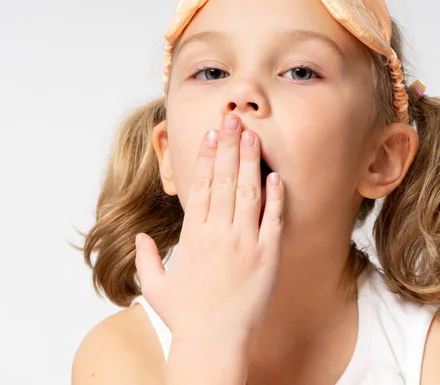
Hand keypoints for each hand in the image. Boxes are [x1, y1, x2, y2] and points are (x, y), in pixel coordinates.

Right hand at [134, 113, 284, 341]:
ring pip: (248, 192)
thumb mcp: (156, 287)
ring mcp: (245, 243)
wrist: (215, 343)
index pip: (200, 185)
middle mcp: (219, 233)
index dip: (206, 156)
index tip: (211, 134)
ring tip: (254, 136)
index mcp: (194, 236)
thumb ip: (146, 259)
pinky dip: (276, 196)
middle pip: (224, 180)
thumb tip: (139, 238)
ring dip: (251, 162)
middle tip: (234, 120)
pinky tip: (276, 175)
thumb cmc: (186, 317)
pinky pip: (274, 219)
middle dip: (229, 147)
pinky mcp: (268, 255)